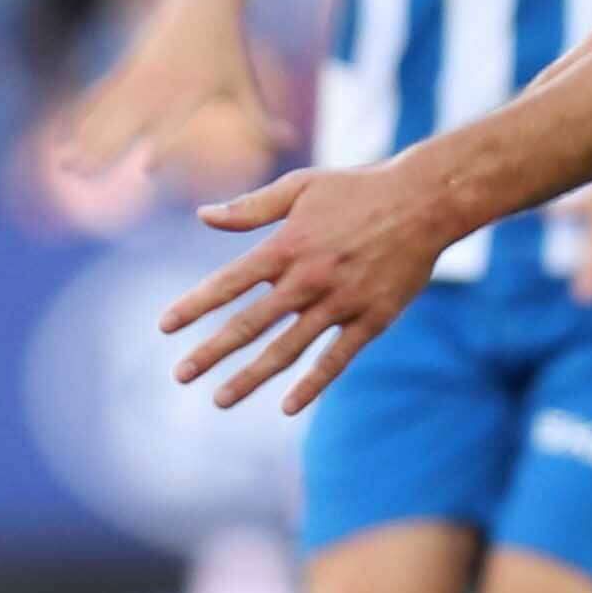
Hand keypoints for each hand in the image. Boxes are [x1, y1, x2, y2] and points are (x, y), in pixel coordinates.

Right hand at [59, 0, 283, 196]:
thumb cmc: (229, 42)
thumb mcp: (245, 79)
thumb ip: (260, 117)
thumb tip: (290, 142)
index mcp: (191, 91)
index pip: (177, 124)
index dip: (164, 147)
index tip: (148, 170)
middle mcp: (161, 84)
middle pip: (128, 123)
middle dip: (105, 150)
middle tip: (82, 176)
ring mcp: (140, 74)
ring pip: (108, 113)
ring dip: (87, 140)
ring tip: (65, 166)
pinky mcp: (128, 65)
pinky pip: (102, 95)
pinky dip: (86, 116)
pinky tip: (69, 135)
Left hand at [163, 155, 460, 412]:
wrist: (426, 201)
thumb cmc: (359, 188)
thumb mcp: (301, 186)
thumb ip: (251, 208)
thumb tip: (202, 216)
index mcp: (286, 246)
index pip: (228, 283)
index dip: (195, 306)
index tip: (165, 327)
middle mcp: (308, 279)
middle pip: (249, 323)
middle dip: (211, 352)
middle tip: (180, 375)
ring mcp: (341, 302)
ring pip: (287, 348)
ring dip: (251, 376)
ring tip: (220, 399)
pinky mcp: (372, 318)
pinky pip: (336, 358)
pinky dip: (312, 383)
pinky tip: (288, 406)